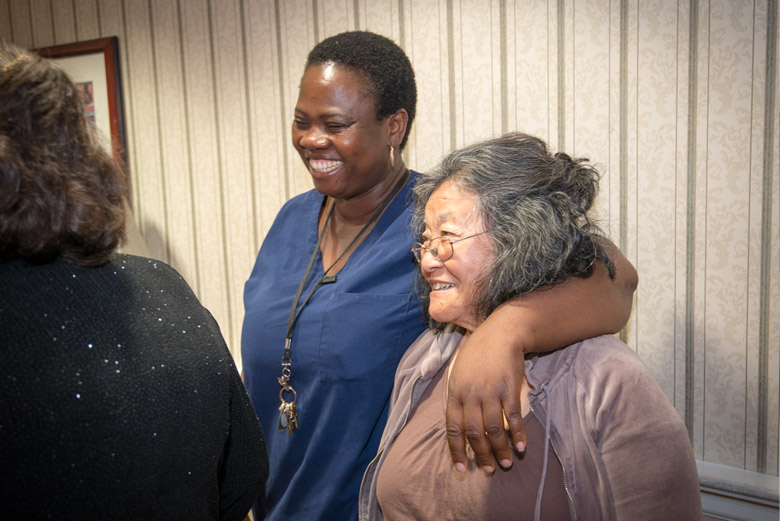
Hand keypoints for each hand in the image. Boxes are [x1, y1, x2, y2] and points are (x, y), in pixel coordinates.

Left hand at [446, 330, 525, 472]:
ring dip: (500, 450)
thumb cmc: (477, 356)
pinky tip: (521, 447)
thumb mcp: (459, 375)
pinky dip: (517, 434)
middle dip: (481, 455)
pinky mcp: (509, 389)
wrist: (500, 334)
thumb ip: (459, 400)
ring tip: (506, 463)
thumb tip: (460, 428)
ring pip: (493, 429)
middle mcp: (471, 394)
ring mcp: (490, 392)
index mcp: (455, 393)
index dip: (457, 451)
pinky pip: (512, 417)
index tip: (462, 469)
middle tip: (489, 470)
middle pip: (474, 432)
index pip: (453, 428)